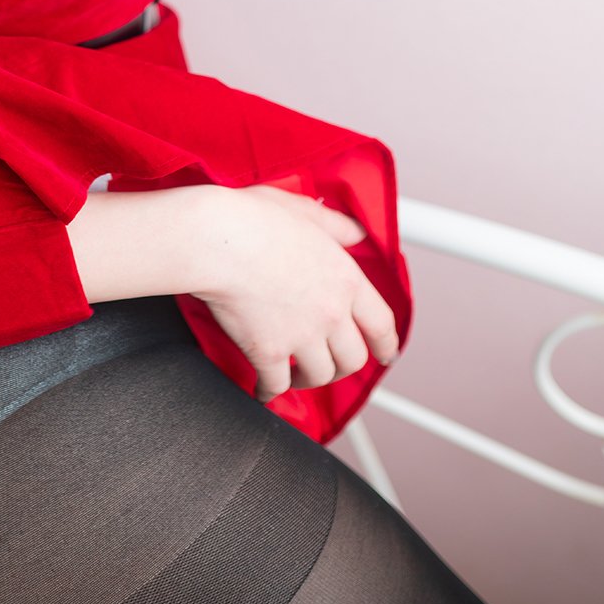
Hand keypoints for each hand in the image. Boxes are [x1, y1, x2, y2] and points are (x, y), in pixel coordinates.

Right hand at [192, 185, 400, 402]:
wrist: (216, 240)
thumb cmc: (253, 220)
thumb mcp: (305, 211)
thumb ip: (335, 225)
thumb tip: (355, 232)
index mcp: (345, 278)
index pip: (381, 323)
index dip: (386, 345)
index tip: (385, 355)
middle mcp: (331, 313)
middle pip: (354, 358)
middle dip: (344, 366)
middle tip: (333, 365)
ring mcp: (301, 336)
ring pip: (320, 376)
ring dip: (310, 380)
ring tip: (298, 375)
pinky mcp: (268, 353)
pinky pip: (276, 386)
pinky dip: (270, 392)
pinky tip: (263, 389)